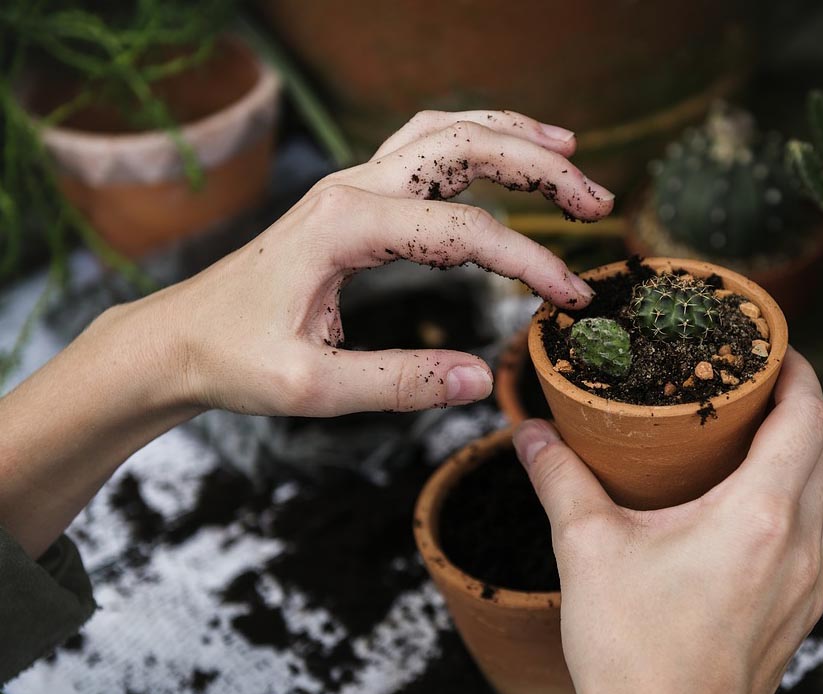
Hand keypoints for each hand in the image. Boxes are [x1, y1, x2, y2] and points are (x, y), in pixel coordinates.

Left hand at [0, 109, 612, 556]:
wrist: (179, 338)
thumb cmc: (235, 359)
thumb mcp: (313, 388)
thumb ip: (400, 383)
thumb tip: (482, 379)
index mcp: (344, 226)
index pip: (463, 231)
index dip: (529, 261)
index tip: (571, 299)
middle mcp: (351, 188)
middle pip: (464, 148)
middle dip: (540, 167)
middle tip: (598, 202)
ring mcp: (351, 184)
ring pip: (445, 133)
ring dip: (512, 138)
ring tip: (570, 152)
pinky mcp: (353, 197)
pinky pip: (423, 147)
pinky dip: (475, 141)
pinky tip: (506, 152)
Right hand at [513, 349, 822, 693]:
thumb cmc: (632, 656)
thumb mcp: (587, 550)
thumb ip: (559, 479)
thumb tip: (531, 433)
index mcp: (760, 516)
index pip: (809, 416)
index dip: (799, 371)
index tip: (774, 349)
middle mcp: (800, 548)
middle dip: (801, 407)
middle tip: (755, 386)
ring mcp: (807, 589)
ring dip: (802, 457)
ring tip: (751, 441)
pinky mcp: (798, 619)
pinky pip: (815, 540)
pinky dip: (796, 505)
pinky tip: (748, 513)